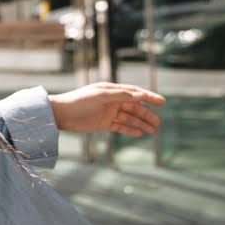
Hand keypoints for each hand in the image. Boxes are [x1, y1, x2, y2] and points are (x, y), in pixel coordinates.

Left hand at [48, 82, 164, 136]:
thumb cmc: (79, 101)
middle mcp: (112, 101)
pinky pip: (121, 127)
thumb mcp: (100, 96)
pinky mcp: (104, 124)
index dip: (149, 97)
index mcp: (111, 90)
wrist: (61, 114)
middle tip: (160, 123)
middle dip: (147, 114)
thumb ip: (120, 95)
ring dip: (141, 123)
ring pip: (129, 118)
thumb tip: (139, 96)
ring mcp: (109, 112)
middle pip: (134, 107)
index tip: (162, 102)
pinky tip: (140, 134)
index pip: (134, 93)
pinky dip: (130, 130)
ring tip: (154, 130)